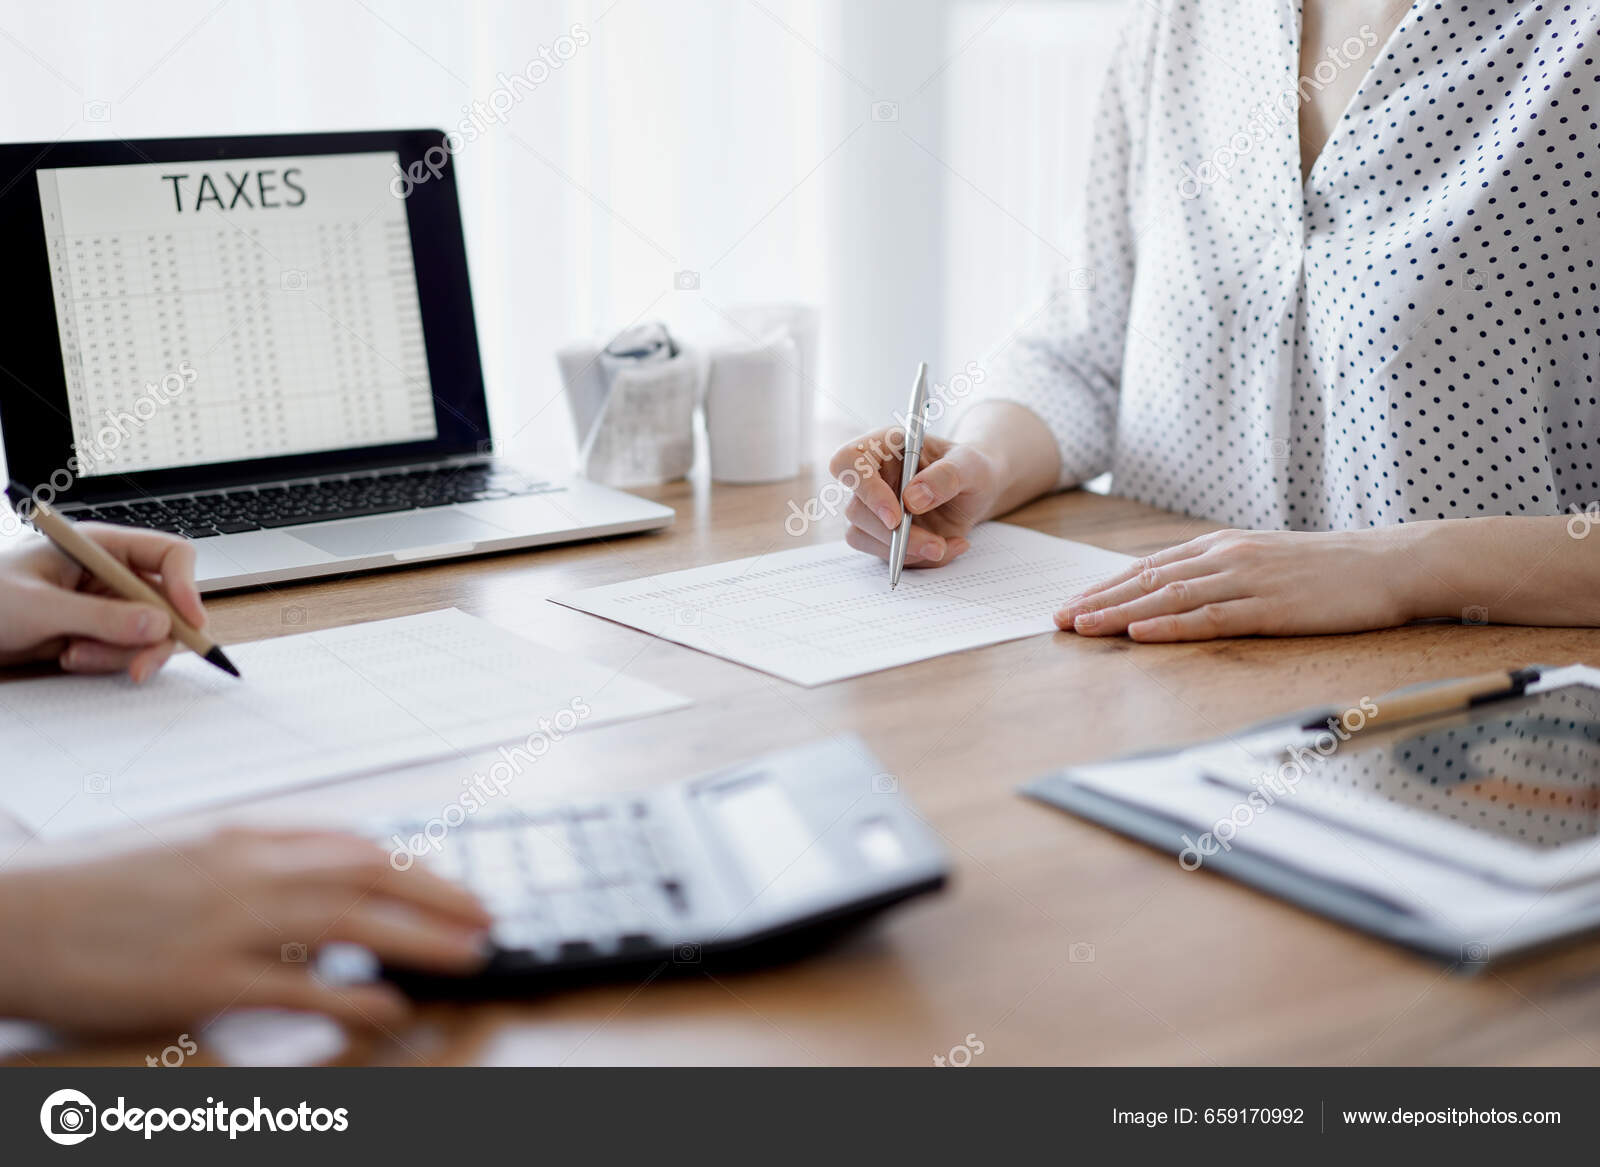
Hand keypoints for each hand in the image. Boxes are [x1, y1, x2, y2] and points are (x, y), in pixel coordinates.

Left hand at [0, 524, 205, 679]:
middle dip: (156, 638)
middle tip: (139, 668)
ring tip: (73, 656)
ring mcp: (106, 605)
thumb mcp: (39, 608)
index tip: (188, 621)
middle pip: (168, 603)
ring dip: (120, 654)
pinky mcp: (98, 633)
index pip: (170, 555)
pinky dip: (105, 662)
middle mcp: (111, 573)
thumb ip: (101, 617)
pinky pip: (126, 650)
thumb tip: (159, 626)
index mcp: (101, 546)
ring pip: (150, 633)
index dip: (186, 585)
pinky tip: (69, 657)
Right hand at [0, 828, 491, 1034]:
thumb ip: (257, 861)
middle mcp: (248, 869)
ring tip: (470, 953)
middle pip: (370, 873)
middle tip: (489, 916)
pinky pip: (295, 986)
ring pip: (350, 920)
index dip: (416, 865)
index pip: (355, 844)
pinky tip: (385, 1007)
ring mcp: (227, 922)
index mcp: (244, 836)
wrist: (15, 916)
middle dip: (441, 895)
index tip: (457, 883)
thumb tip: (322, 876)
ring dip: (420, 937)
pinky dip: (349, 995)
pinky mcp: (202, 978)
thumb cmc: (97, 889)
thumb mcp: (188, 852)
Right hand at [829, 427, 1003, 567]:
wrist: (978, 491)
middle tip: (934, 545)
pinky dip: (916, 559)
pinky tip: (946, 547)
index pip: (848, 461)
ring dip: (904, 550)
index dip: (864, 489)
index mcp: (885, 446)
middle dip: (894, 534)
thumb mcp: (971, 465)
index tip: (895, 516)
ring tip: (944, 545)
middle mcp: (872, 477)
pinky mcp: (881, 535)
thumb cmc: (971, 469)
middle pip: (856, 509)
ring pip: (863, 536)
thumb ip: (946, 476)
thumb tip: (912, 498)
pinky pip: (884, 554)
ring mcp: (873, 508)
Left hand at [1056, 528, 1409, 640]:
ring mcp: (1248, 582)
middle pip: (1148, 581)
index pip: (1149, 567)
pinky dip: (1170, 627)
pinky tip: (1139, 634)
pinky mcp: (1271, 609)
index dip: (1106, 587)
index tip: (1071, 604)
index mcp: (1223, 546)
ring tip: (1083, 628)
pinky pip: (1210, 619)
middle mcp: (1227, 558)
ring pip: (1169, 599)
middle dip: (1099, 602)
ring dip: (1120, 615)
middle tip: (1058, 620)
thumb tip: (1180, 589)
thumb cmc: (1330, 568)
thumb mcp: (1266, 560)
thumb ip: (1223, 572)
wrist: (1391, 563)